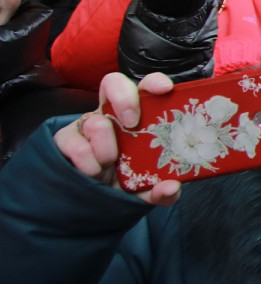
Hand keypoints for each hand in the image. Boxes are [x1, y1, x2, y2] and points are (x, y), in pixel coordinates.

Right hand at [54, 72, 181, 204]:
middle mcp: (112, 114)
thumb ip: (162, 191)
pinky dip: (86, 159)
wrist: (92, 201)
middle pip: (114, 84)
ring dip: (105, 147)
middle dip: (125, 99)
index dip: (154, 82)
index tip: (165, 90)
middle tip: (132, 123)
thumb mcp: (147, 189)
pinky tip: (94, 172)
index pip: (146, 88)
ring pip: (96, 121)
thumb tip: (172, 187)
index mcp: (139, 117)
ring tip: (110, 164)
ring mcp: (87, 124)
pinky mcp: (66, 139)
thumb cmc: (126, 183)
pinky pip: (73, 142)